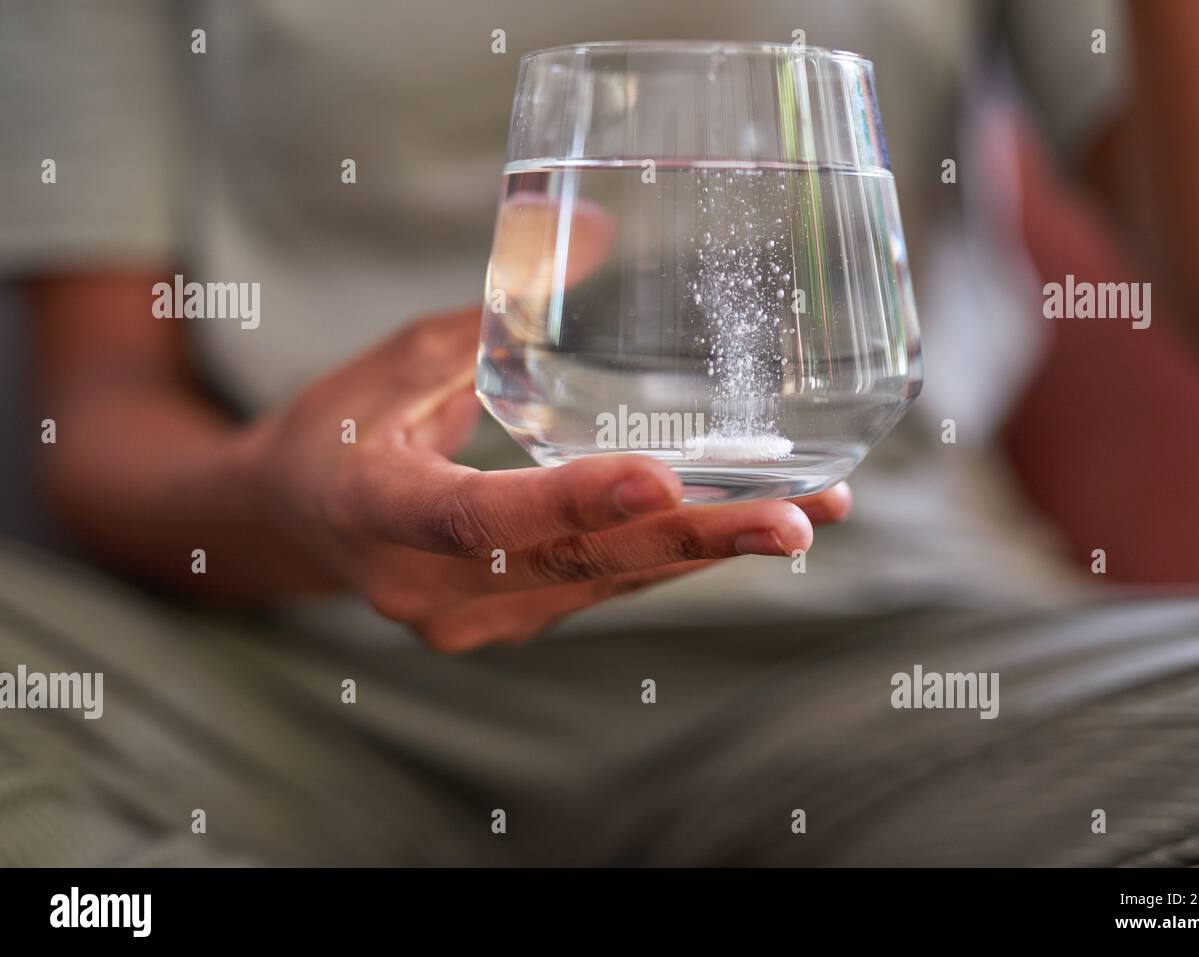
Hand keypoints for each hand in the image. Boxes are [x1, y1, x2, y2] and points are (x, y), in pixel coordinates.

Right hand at [240, 309, 850, 651]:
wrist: (299, 523)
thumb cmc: (342, 427)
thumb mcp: (399, 358)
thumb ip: (499, 310)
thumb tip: (603, 231)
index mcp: (376, 511)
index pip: (477, 517)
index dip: (571, 500)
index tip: (663, 477)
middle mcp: (425, 586)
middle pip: (573, 563)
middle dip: (693, 539)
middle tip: (800, 516)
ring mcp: (472, 618)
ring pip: (604, 582)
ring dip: (709, 549)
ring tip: (813, 511)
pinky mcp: (511, 620)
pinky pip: (603, 586)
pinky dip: (675, 554)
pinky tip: (751, 521)